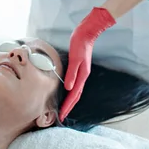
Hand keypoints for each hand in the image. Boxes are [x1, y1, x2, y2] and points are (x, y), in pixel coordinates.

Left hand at [59, 7, 114, 121]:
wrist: (87, 32)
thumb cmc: (80, 43)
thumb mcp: (75, 58)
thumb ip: (72, 73)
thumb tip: (68, 88)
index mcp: (82, 75)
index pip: (74, 95)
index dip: (68, 106)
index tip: (62, 116)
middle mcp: (83, 75)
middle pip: (76, 95)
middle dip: (69, 107)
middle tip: (62, 117)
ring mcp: (81, 72)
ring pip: (76, 90)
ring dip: (70, 100)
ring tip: (63, 108)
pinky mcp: (79, 67)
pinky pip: (75, 83)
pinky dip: (71, 91)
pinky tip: (67, 91)